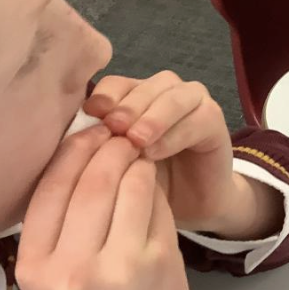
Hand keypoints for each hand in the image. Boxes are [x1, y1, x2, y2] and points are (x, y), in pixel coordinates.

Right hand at [17, 127, 191, 289]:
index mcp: (34, 268)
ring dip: (137, 161)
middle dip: (111, 148)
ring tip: (140, 155)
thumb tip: (82, 145)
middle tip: (122, 136)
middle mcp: (71, 270)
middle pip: (92, 180)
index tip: (90, 132)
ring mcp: (117, 267)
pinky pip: (157, 202)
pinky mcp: (157, 262)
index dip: (73, 150)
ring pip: (129, 184)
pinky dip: (156, 185)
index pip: (50, 188)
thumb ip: (61, 221)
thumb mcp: (57, 273)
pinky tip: (155, 182)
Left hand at [85, 71, 281, 238]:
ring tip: (136, 140)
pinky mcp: (215, 120)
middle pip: (146, 85)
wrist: (190, 204)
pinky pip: (198, 118)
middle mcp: (166, 93)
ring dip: (154, 115)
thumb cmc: (146, 183)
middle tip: (114, 127)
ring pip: (174, 96)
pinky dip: (176, 133)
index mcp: (137, 98)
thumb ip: (99, 145)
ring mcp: (194, 103)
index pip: (118, 84)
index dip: (105, 96)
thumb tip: (73, 135)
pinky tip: (156, 152)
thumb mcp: (116, 164)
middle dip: (129, 105)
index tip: (91, 114)